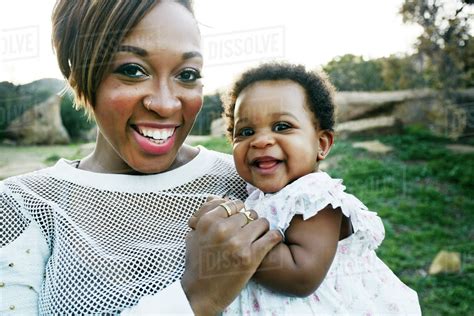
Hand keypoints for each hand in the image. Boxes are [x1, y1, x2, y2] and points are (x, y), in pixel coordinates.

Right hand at [182, 198, 281, 314]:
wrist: (200, 293)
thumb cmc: (197, 265)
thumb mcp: (193, 235)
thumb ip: (203, 216)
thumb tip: (214, 198)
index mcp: (208, 221)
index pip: (233, 204)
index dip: (238, 211)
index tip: (240, 219)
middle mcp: (223, 228)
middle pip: (248, 213)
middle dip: (250, 222)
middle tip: (248, 232)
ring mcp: (237, 242)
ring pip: (262, 222)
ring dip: (262, 229)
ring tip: (257, 238)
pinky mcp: (250, 256)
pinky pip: (272, 237)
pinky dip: (274, 237)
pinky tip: (271, 241)